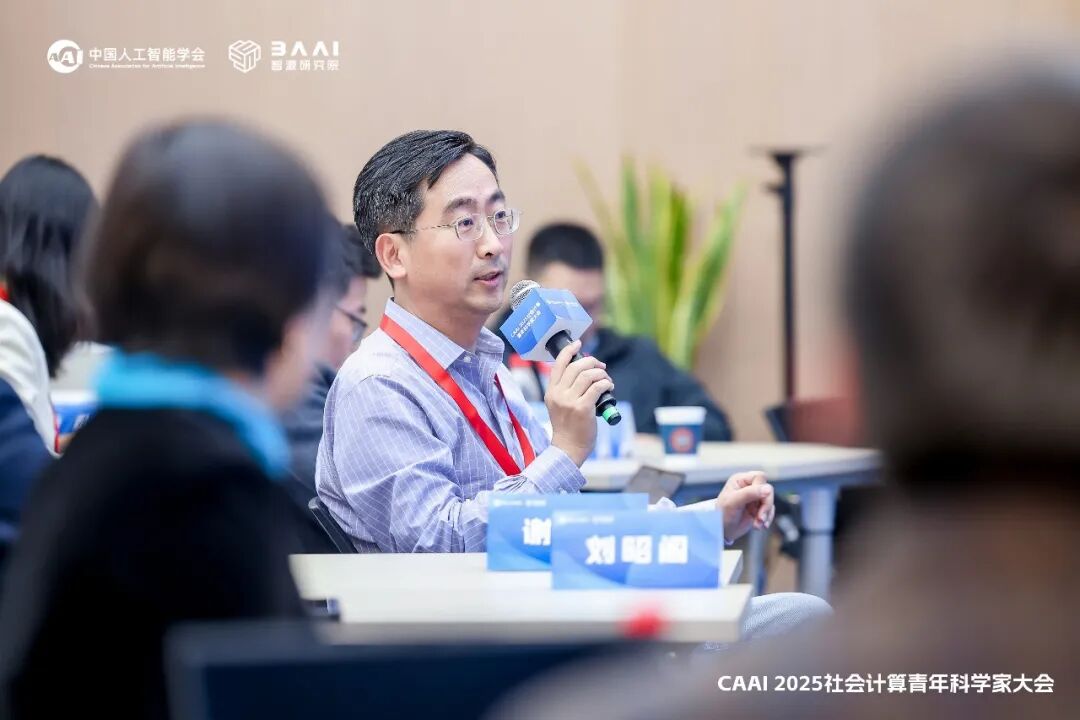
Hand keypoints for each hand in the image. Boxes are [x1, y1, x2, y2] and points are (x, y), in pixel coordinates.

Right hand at [546, 340, 613, 465]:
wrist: (568, 448)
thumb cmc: (567, 427)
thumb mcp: (558, 405)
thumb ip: (565, 390)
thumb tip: (584, 372)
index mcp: (551, 392)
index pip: (558, 364)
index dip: (569, 351)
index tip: (578, 343)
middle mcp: (558, 394)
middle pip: (576, 367)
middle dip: (592, 362)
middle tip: (601, 367)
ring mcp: (570, 401)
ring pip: (588, 375)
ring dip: (601, 374)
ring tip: (606, 379)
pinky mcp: (582, 408)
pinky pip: (598, 387)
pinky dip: (606, 383)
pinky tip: (609, 387)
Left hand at [715, 471, 774, 542]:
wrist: (722, 531)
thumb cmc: (722, 514)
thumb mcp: (733, 502)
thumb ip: (749, 493)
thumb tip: (768, 489)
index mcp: (740, 480)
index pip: (759, 477)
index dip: (761, 489)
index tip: (758, 502)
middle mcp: (748, 486)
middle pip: (768, 489)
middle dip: (766, 505)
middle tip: (760, 518)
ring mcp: (754, 497)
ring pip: (770, 501)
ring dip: (766, 514)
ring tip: (757, 525)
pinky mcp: (759, 508)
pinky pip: (770, 510)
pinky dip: (767, 519)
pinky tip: (760, 526)